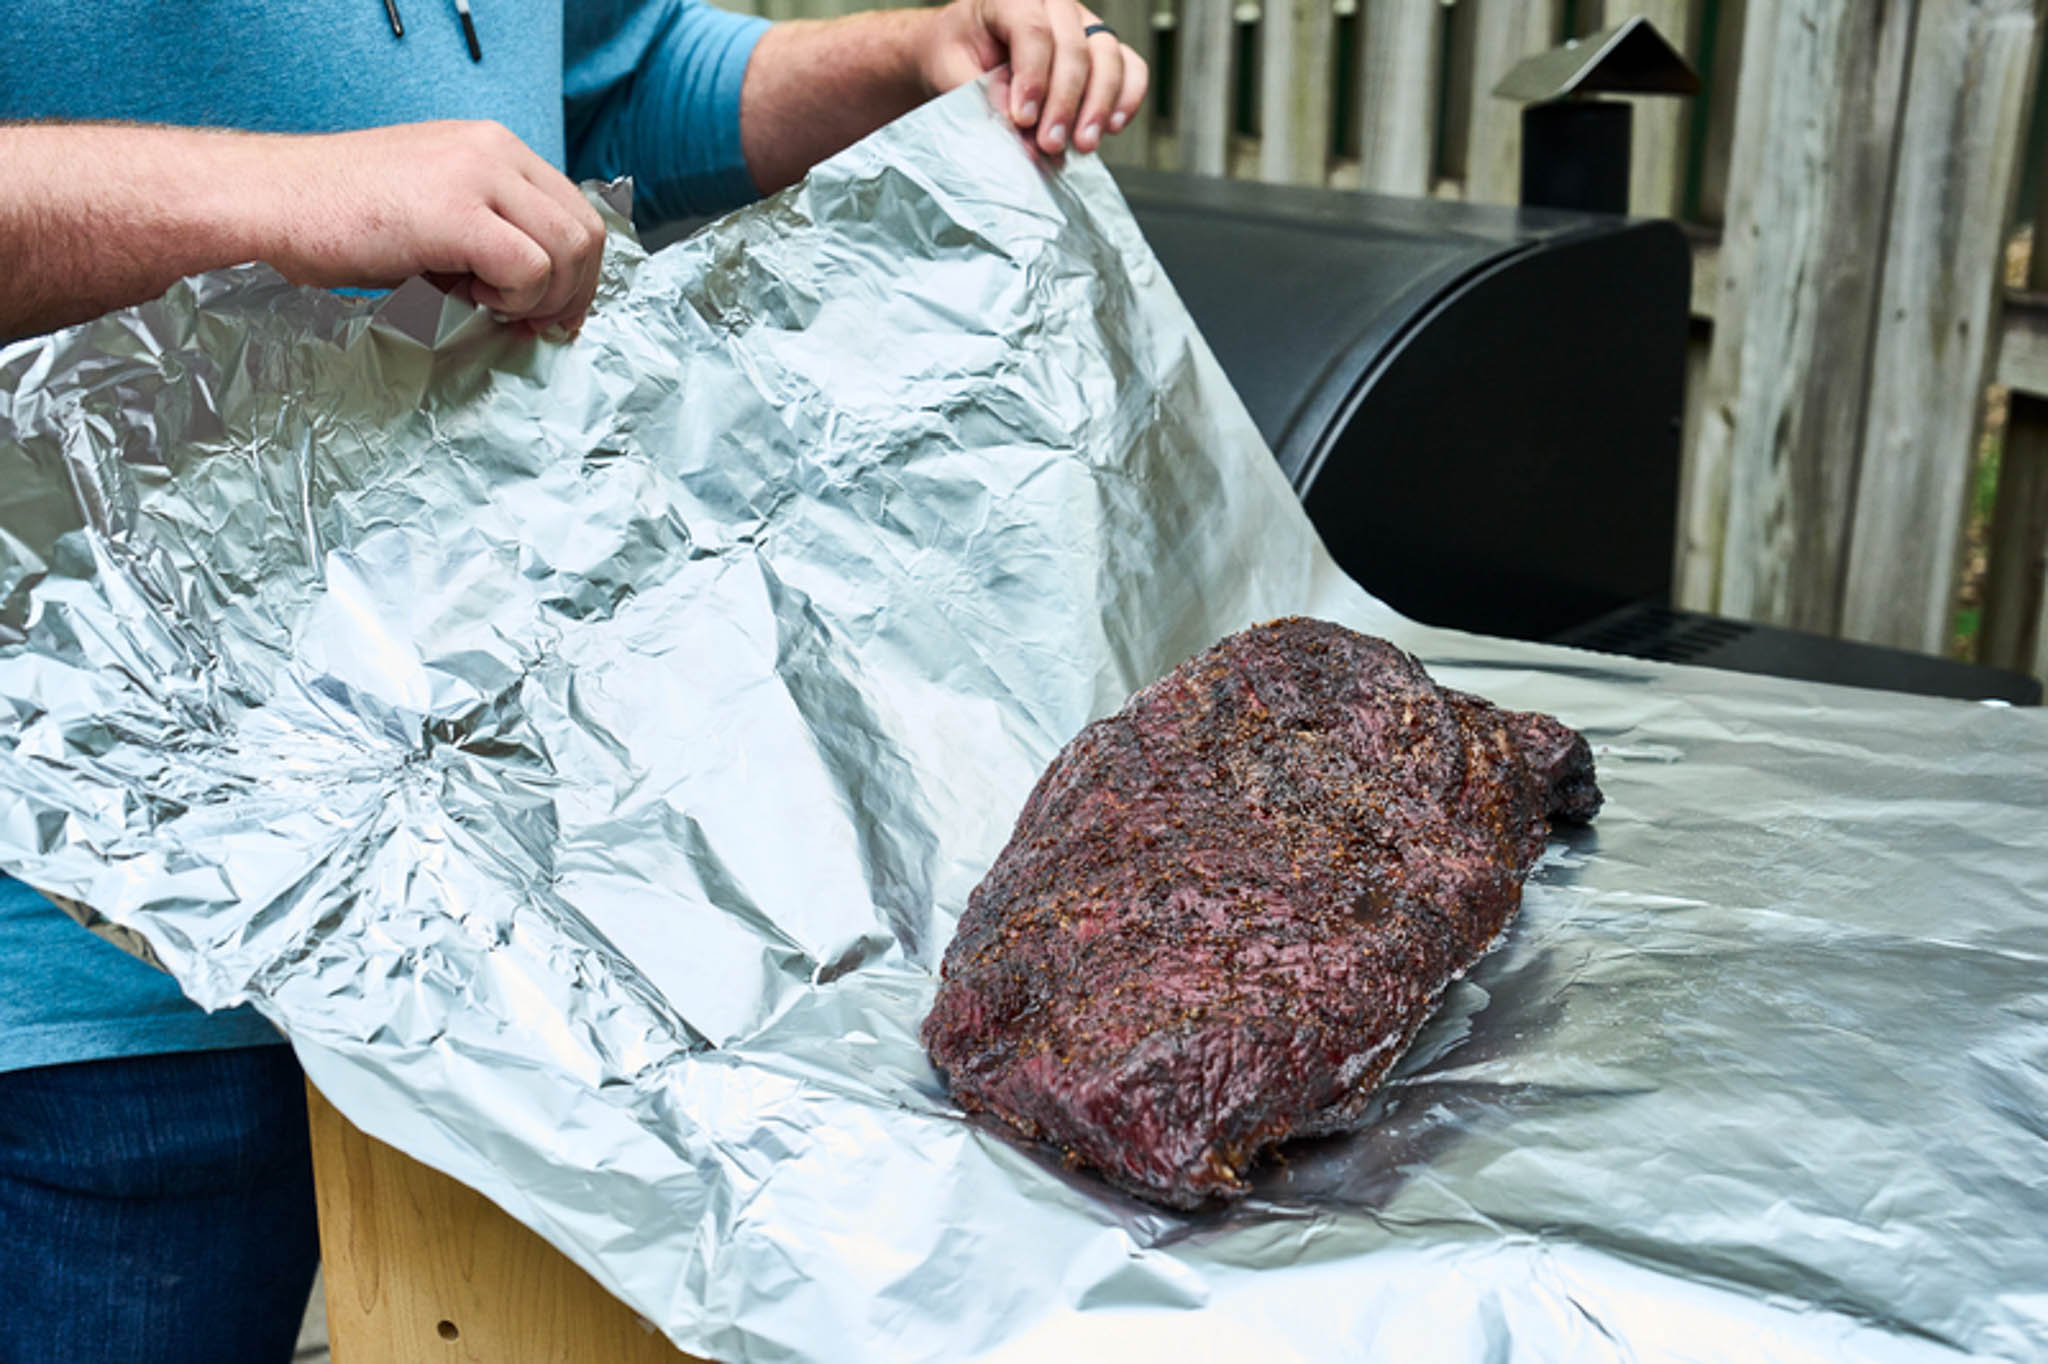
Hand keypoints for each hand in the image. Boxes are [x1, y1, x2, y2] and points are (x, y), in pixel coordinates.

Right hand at [251, 121, 607, 336]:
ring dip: (539, 298)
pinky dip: (511, 298)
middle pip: (584, 233)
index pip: (576, 211)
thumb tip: (542, 294)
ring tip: (483, 301)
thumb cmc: (338, 217)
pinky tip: (464, 294)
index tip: (554, 313)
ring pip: (567, 251)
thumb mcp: (435, 213)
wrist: (267, 201)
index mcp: (493, 146)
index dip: (578, 274)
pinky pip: (529, 268)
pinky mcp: (456, 211)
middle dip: (572, 294)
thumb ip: (492, 235)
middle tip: (534, 326)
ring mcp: (478, 175)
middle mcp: (494, 149)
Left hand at [918, 0, 1149, 156]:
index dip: (1032, 78)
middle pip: (1074, 47)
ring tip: (1083, 143)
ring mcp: (1083, 25)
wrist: (963, 51)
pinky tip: (1111, 126)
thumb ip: (981, 94)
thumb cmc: (956, 52)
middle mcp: (1054, 5)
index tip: (1024, 119)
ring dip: (1099, 106)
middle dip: (1065, 102)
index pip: (1033, 31)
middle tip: (1050, 142)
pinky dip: (1127, 98)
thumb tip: (1019, 125)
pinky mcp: (1101, 49)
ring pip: (1108, 57)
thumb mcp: (951, 68)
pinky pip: (1130, 67)